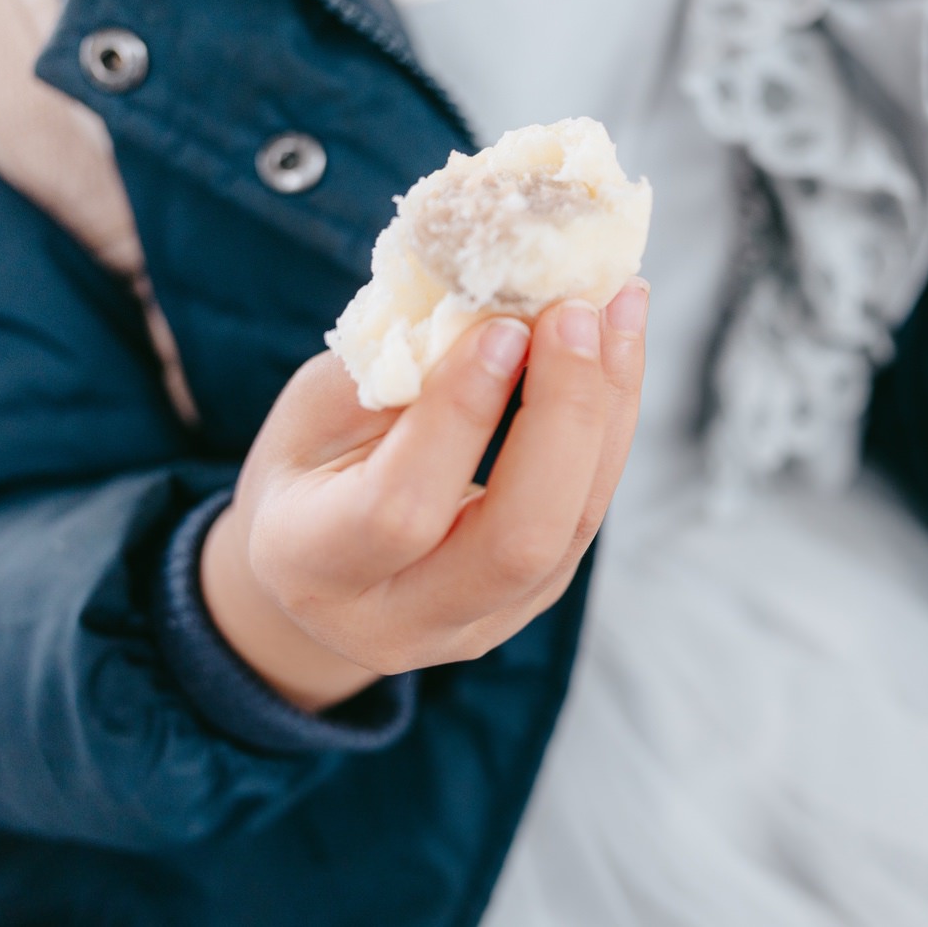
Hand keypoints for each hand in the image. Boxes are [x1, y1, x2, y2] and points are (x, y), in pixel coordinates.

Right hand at [200, 280, 648, 711]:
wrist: (318, 569)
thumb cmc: (309, 470)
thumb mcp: (312, 415)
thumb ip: (389, 375)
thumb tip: (494, 305)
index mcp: (313, 568)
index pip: (400, 510)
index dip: (460, 416)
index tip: (503, 326)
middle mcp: (400, 619)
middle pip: (517, 541)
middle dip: (562, 414)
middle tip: (575, 313)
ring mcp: (480, 623)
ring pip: (574, 525)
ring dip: (608, 406)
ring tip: (619, 307)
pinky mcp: (536, 599)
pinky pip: (589, 512)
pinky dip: (612, 423)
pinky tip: (617, 346)